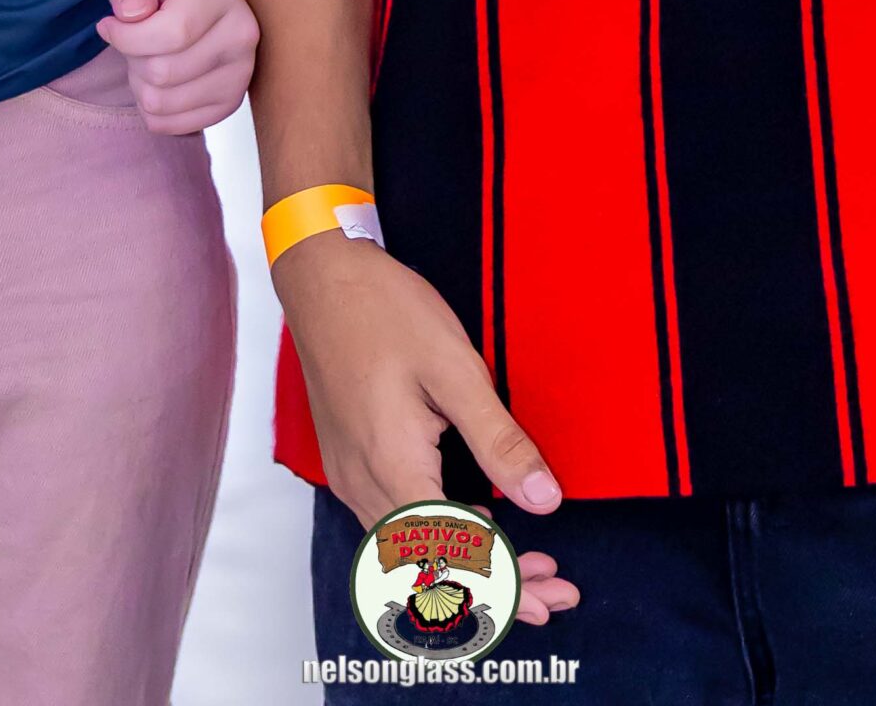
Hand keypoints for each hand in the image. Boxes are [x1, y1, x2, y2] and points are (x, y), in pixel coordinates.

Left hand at [96, 0, 258, 133]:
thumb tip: (131, 13)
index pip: (170, 34)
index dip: (125, 37)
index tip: (109, 24)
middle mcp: (241, 34)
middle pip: (162, 72)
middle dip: (132, 59)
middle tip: (134, 40)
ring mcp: (240, 73)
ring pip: (161, 102)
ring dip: (139, 84)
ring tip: (148, 57)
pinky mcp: (229, 103)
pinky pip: (169, 125)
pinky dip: (150, 108)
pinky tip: (159, 79)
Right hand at [275, 236, 580, 624]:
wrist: (321, 276)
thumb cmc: (384, 310)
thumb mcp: (455, 369)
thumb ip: (498, 440)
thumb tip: (545, 500)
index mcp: (391, 467)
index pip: (452, 556)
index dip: (505, 586)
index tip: (552, 599)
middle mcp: (363, 485)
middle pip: (430, 565)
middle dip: (496, 588)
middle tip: (554, 595)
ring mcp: (350, 475)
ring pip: (410, 548)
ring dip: (468, 564)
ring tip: (526, 566)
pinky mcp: (349, 460)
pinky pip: (394, 522)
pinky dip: (439, 537)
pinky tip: (474, 525)